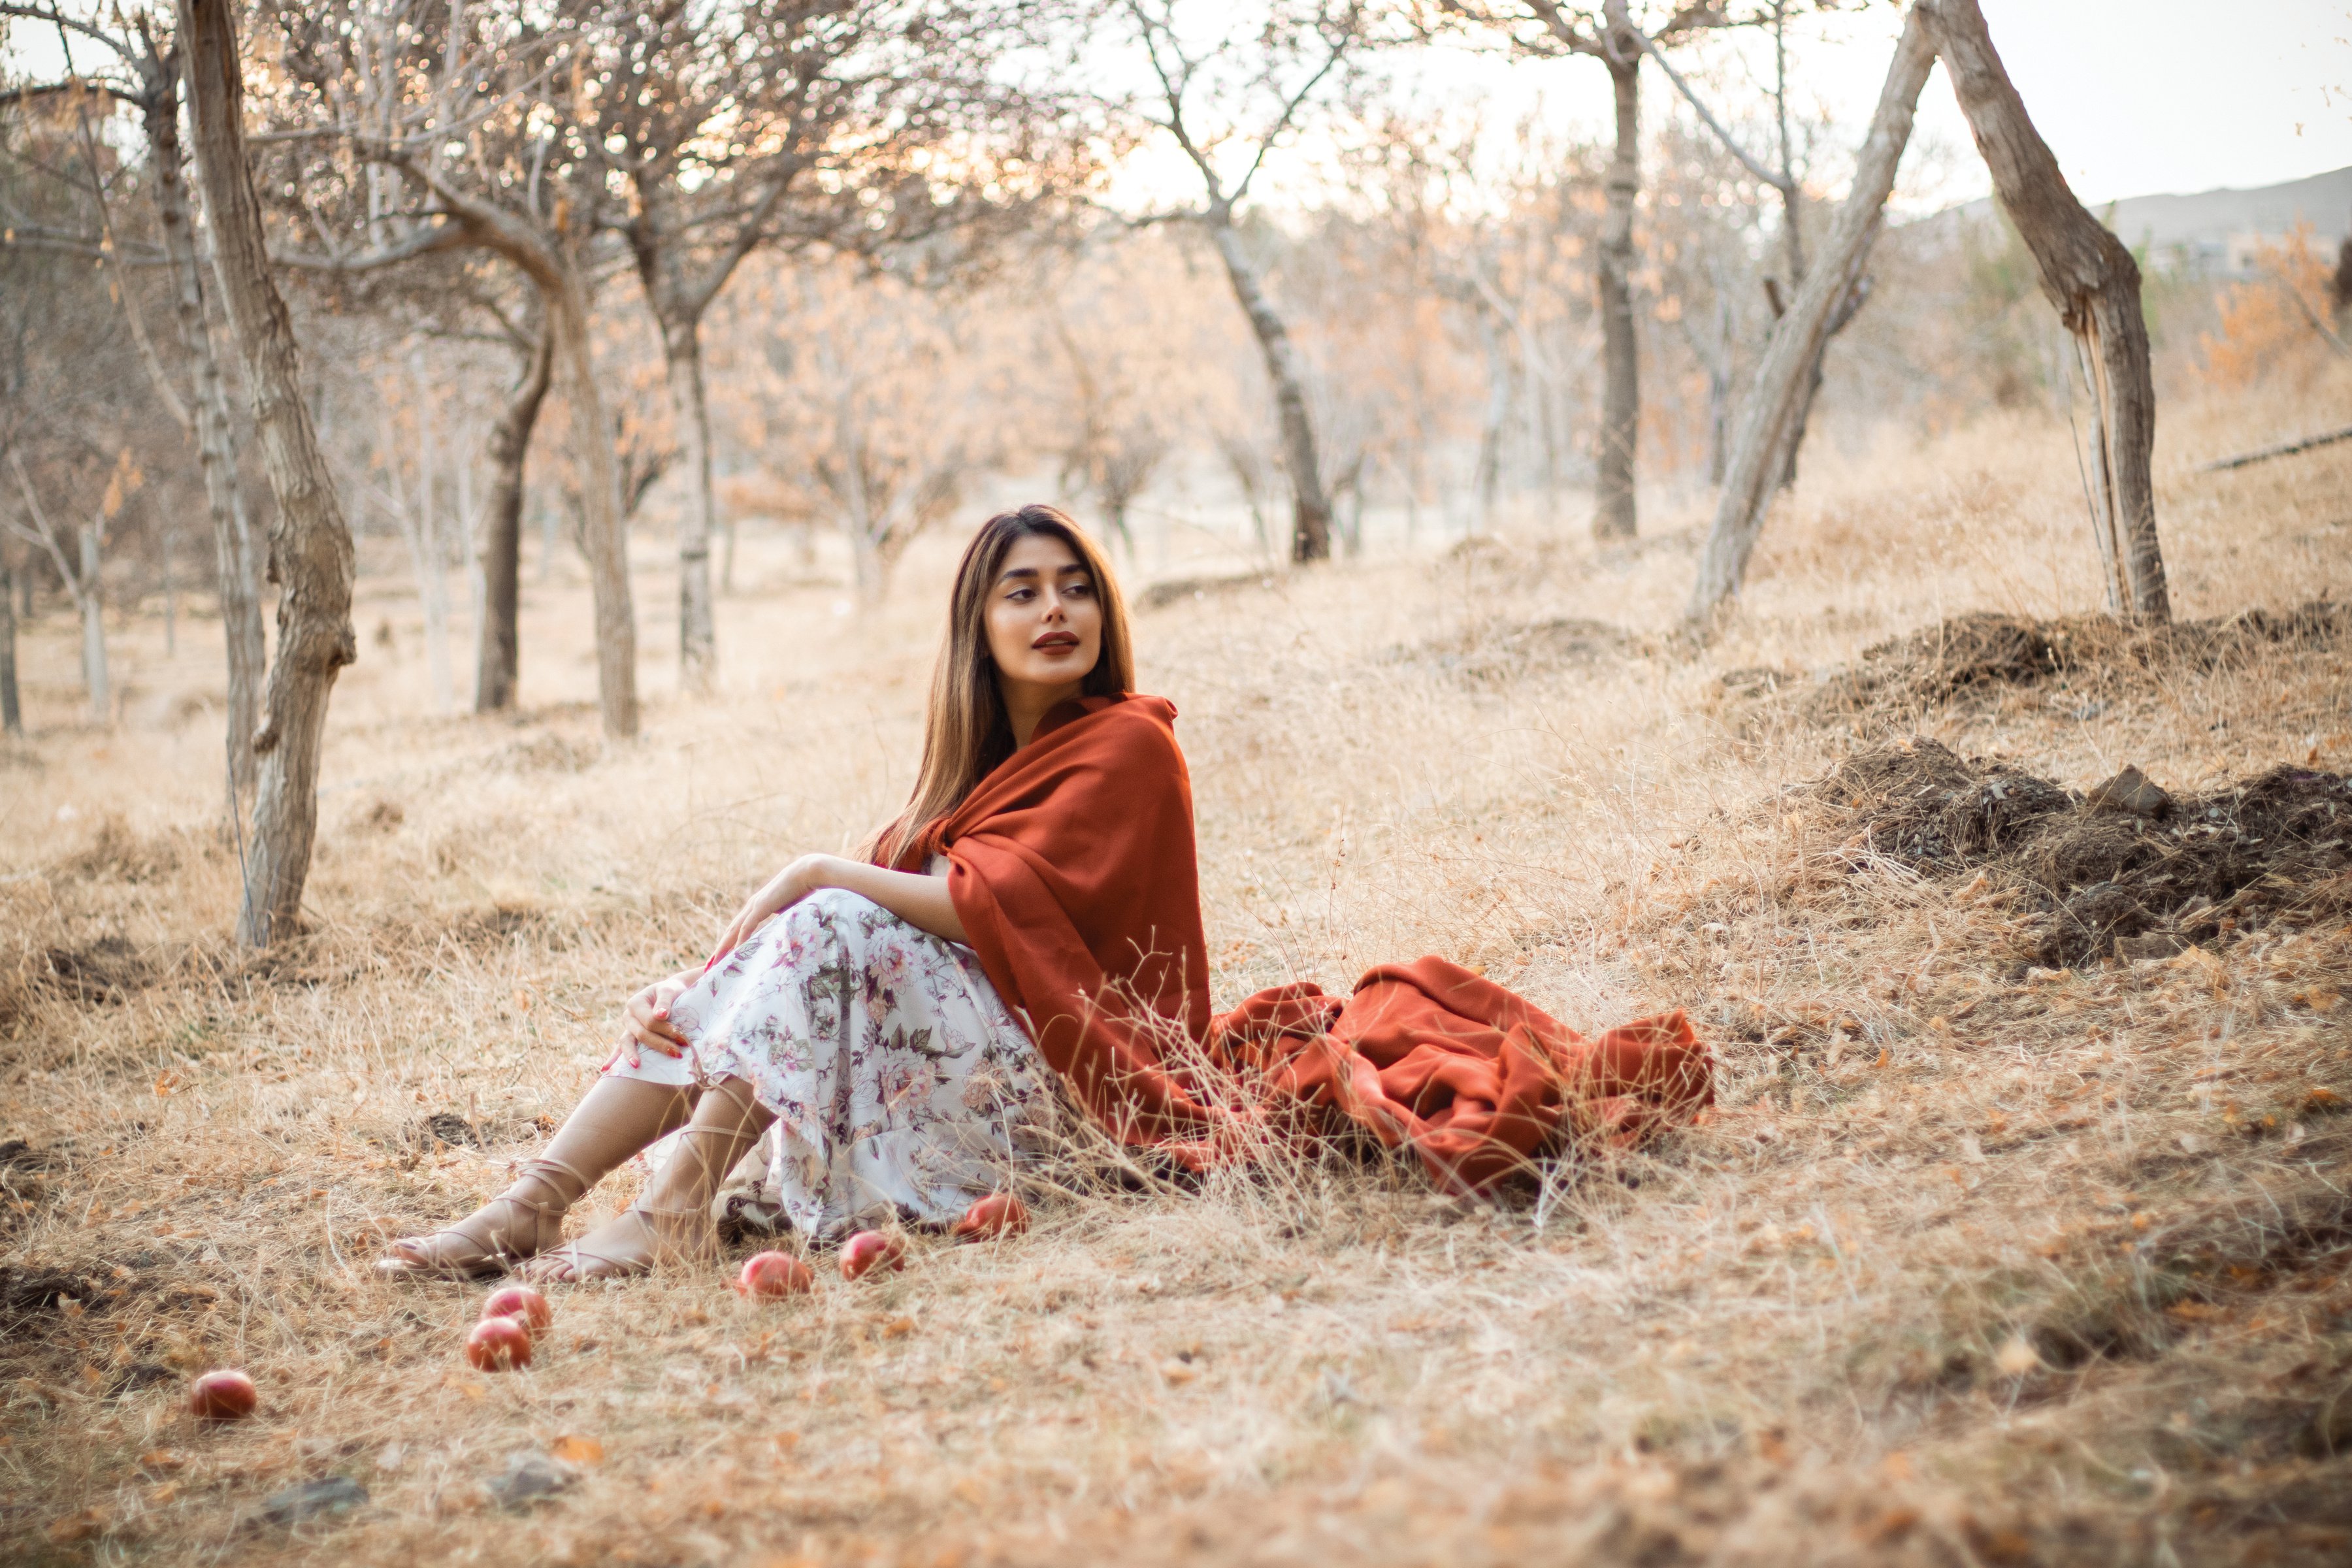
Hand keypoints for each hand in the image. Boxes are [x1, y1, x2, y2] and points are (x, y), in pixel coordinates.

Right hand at [615, 970, 696, 1067]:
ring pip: (627, 1043)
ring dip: (633, 1055)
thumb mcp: (669, 990)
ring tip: (637, 1065)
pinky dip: (613, 1058)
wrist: (670, 993)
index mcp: (636, 1003)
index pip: (649, 1021)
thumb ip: (665, 1000)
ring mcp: (628, 1028)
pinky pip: (620, 1048)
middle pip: (641, 1034)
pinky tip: (606, 1069)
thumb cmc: (671, 991)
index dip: (665, 1030)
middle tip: (678, 1053)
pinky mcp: (630, 1036)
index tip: (682, 1037)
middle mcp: (629, 1016)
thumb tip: (661, 1015)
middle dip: (659, 1044)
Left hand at [707, 853, 836, 965]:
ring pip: (734, 930)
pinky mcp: (761, 906)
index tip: (722, 957)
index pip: (738, 929)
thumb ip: (781, 922)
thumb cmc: (801, 891)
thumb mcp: (787, 912)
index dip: (729, 943)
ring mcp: (755, 906)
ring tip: (716, 961)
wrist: (805, 874)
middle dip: (720, 949)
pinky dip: (740, 939)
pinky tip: (735, 951)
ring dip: (724, 947)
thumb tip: (784, 934)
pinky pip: (747, 926)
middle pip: (731, 931)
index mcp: (756, 908)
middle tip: (710, 965)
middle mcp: (751, 907)